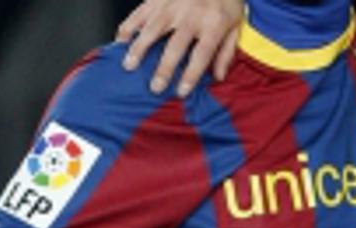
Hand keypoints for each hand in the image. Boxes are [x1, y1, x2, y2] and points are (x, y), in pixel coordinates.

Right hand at [116, 0, 243, 96]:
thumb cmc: (225, 1)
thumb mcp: (235, 26)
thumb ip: (226, 52)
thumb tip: (217, 77)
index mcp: (213, 24)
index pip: (201, 55)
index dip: (191, 75)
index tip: (181, 91)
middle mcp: (192, 15)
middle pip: (175, 46)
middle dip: (164, 69)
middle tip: (155, 87)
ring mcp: (173, 4)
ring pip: (152, 29)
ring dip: (139, 48)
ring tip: (129, 65)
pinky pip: (140, 12)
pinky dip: (129, 26)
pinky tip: (121, 40)